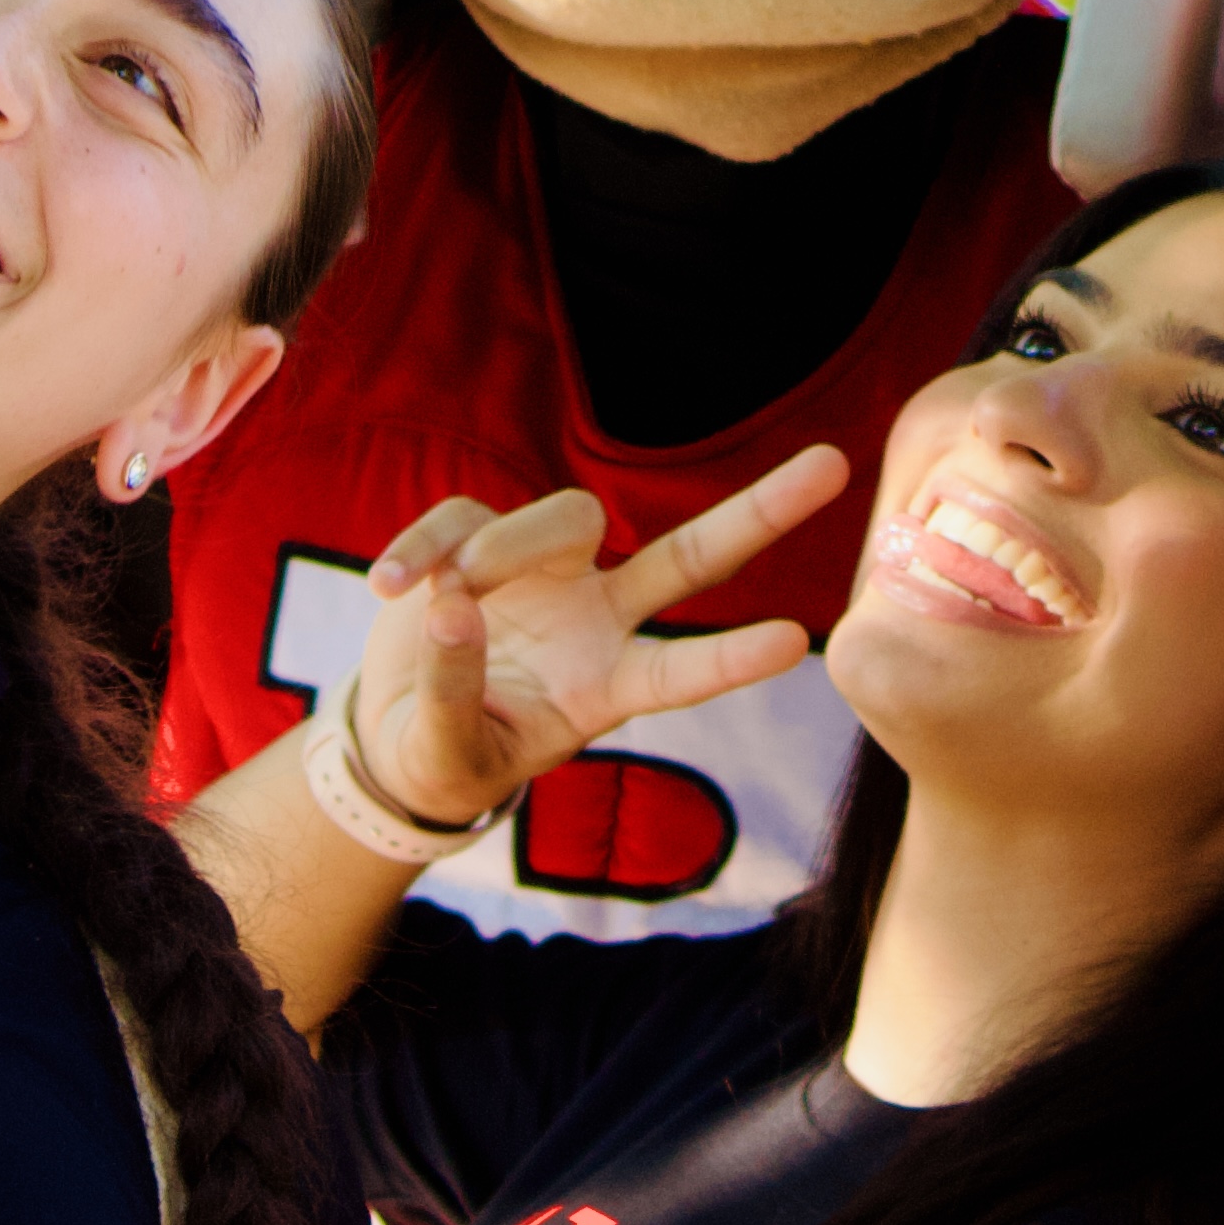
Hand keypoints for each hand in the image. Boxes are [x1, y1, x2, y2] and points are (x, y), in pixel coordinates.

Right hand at [341, 448, 848, 829]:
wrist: (394, 728)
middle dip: (760, 512)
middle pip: (690, 556)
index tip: (795, 643)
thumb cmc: (445, 756)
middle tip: (834, 467)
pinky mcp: (484, 538)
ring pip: (567, 516)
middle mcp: (599, 618)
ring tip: (444, 598)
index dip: (730, 661)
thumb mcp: (449, 757)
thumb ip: (454, 693)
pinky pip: (467, 517)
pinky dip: (425, 546)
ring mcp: (549, 572)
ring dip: (505, 548)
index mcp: (606, 687)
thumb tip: (453, 608)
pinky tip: (389, 583)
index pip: (680, 672)